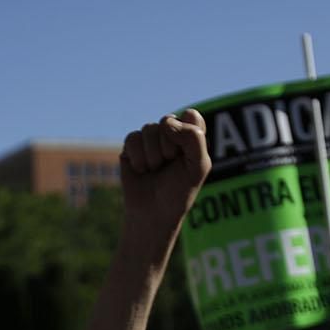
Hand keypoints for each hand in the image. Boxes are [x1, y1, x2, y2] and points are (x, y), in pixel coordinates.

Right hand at [119, 108, 209, 242]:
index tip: (186, 155)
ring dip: (153, 156)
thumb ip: (194, 139)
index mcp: (191, 135)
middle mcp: (170, 133)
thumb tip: (167, 123)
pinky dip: (138, 158)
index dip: (187, 134)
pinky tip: (141, 170)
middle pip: (167, 121)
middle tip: (169, 166)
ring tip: (155, 170)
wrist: (153, 213)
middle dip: (168, 148)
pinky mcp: (131, 145)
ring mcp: (149, 138)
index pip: (190, 116)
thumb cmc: (179, 191)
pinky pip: (133, 138)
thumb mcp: (198, 167)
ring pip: (149, 129)